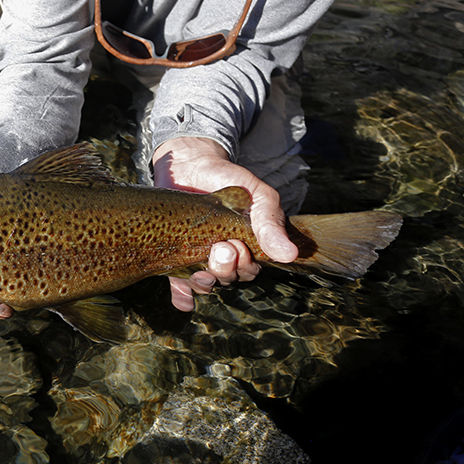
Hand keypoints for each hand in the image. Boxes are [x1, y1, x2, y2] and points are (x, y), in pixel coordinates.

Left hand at [152, 137, 298, 311]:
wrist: (190, 164)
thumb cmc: (229, 178)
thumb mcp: (257, 194)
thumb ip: (271, 221)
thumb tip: (289, 255)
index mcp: (246, 246)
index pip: (250, 270)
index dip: (246, 266)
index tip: (238, 247)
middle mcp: (223, 256)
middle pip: (228, 279)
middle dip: (225, 269)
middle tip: (220, 248)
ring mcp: (197, 257)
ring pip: (205, 284)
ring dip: (204, 282)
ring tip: (200, 265)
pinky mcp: (173, 257)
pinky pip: (179, 286)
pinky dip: (183, 296)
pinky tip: (183, 299)